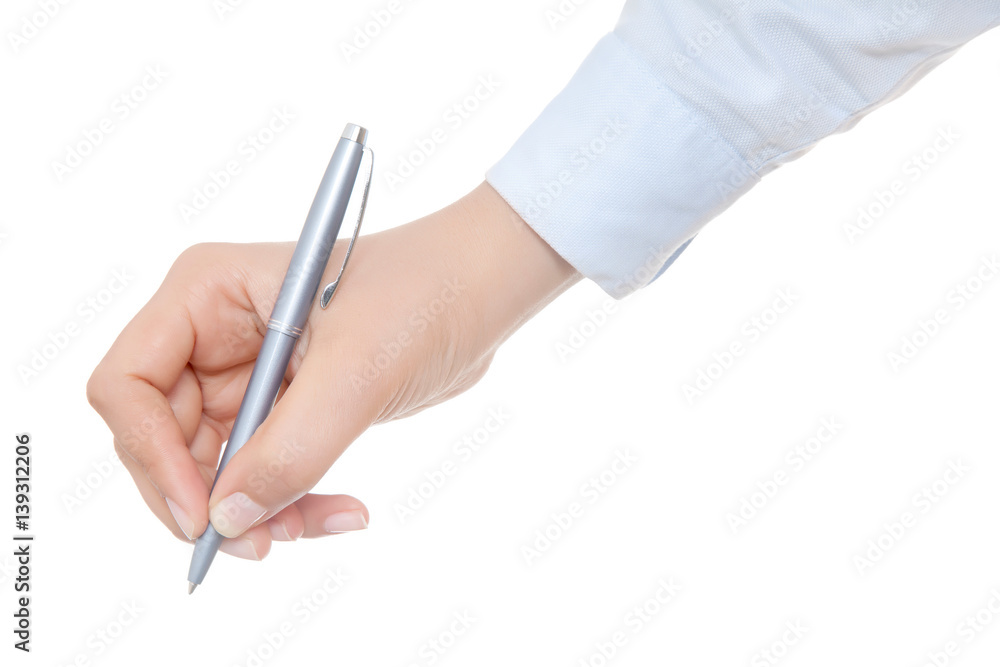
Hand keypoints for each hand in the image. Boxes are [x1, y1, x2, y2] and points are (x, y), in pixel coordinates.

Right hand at [87, 182, 578, 559]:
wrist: (481, 290)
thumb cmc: (424, 294)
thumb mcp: (359, 369)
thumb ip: (291, 447)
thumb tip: (227, 521)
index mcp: (206, 294)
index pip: (129, 384)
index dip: (149, 453)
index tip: (200, 512)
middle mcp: (211, 333)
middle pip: (161, 438)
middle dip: (207, 498)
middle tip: (260, 544)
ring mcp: (245, 373)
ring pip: (212, 469)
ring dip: (256, 511)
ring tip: (323, 523)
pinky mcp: (281, 406)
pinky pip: (259, 473)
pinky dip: (289, 502)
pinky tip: (342, 511)